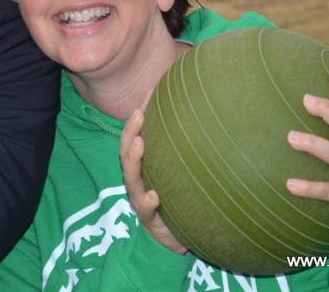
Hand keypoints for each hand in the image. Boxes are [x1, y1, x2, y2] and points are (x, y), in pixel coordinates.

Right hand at [120, 102, 187, 253]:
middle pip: (127, 150)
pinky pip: (144, 208)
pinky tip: (154, 194)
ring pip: (131, 176)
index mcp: (143, 164)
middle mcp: (137, 177)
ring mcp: (139, 196)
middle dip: (131, 130)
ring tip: (140, 143)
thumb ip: (179, 148)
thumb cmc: (175, 197)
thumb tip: (201, 114)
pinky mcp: (148, 217)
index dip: (141, 113)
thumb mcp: (176, 170)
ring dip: (134, 158)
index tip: (150, 91)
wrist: (173, 236)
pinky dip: (147, 200)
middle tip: (138, 112)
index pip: (137, 134)